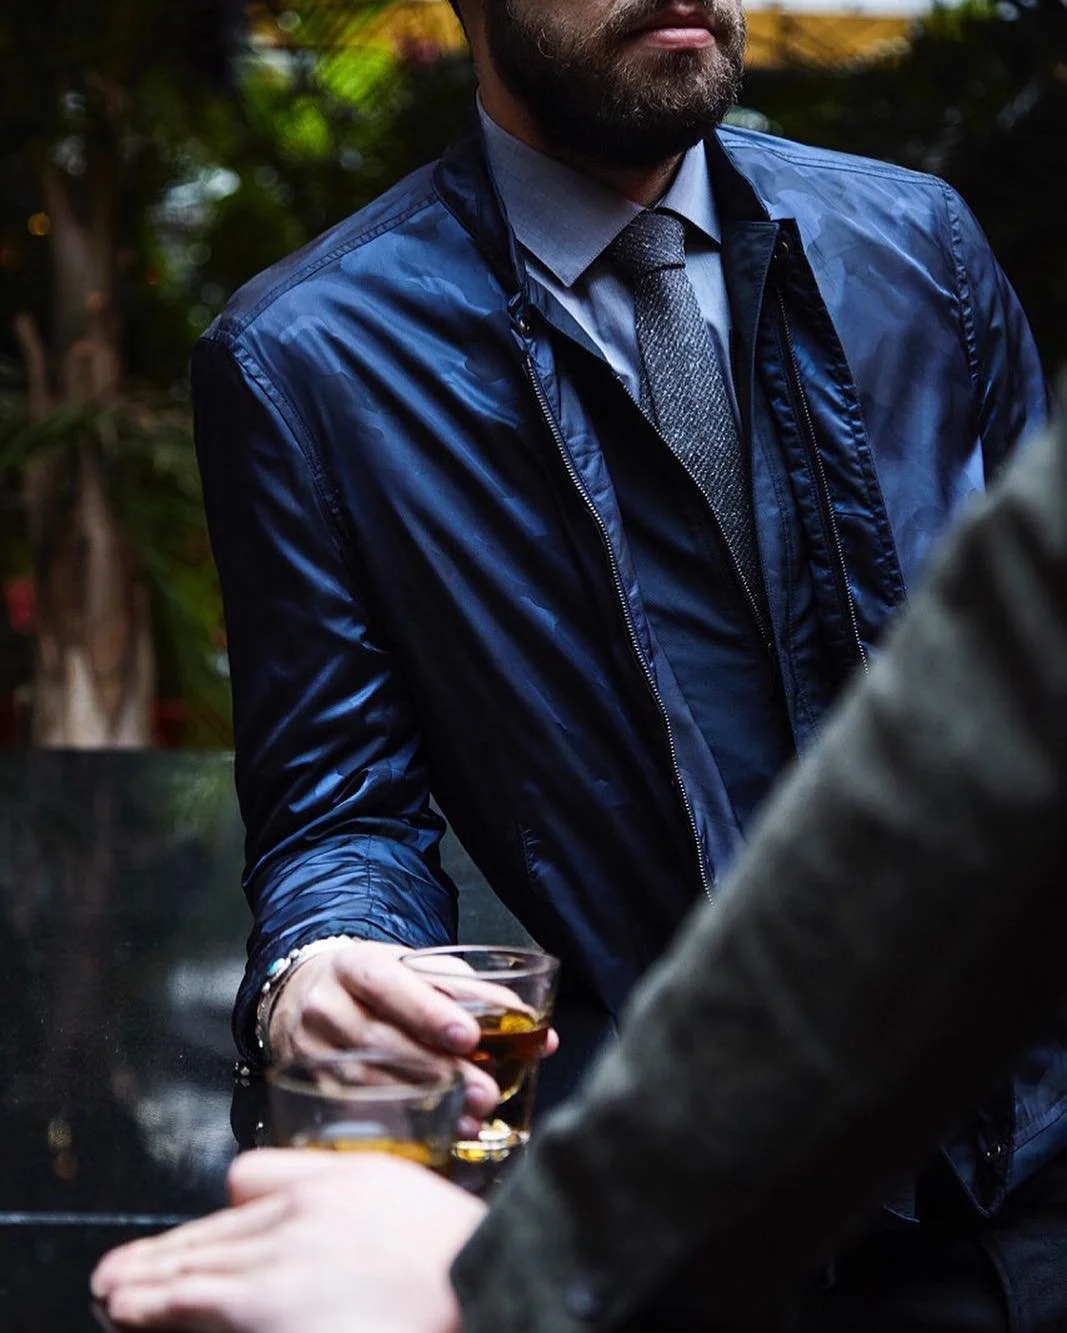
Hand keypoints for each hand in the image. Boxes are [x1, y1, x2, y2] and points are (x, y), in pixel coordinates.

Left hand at [91, 1149, 485, 1332]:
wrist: (482, 1283)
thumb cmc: (454, 1254)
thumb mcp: (406, 1198)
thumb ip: (356, 1193)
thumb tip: (308, 1204)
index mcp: (330, 1187)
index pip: (248, 1190)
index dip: (217, 1223)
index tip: (199, 1243)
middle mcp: (294, 1219)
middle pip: (211, 1234)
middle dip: (159, 1259)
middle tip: (114, 1277)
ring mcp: (276, 1267)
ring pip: (192, 1269)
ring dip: (142, 1285)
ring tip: (110, 1294)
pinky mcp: (264, 1311)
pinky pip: (194, 1304)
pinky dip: (154, 1307)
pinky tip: (128, 1311)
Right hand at [269, 941, 557, 1131]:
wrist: (307, 994)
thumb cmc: (378, 984)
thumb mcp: (417, 970)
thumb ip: (474, 993)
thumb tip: (537, 1030)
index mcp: (354, 965)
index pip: (386, 983)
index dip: (427, 1011)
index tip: (469, 1037)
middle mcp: (325, 1006)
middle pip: (378, 1040)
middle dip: (437, 1070)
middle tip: (485, 1092)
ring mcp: (310, 1050)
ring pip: (364, 1081)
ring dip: (421, 1103)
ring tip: (468, 1118)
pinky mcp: (309, 1087)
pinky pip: (352, 1110)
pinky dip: (396, 1123)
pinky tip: (431, 1132)